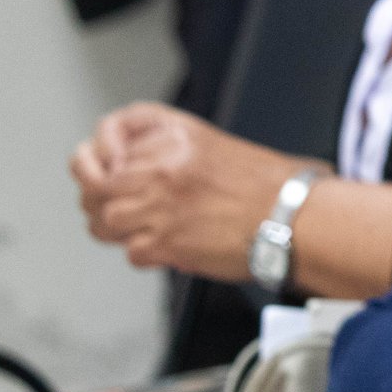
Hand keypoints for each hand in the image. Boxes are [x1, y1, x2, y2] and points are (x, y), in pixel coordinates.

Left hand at [71, 103, 318, 280]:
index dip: (95, 156)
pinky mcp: (165, 242)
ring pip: (104, 221)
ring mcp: (159, 206)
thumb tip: (126, 163)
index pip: (106, 136)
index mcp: (174, 137)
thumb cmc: (269, 186)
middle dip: (98, 200)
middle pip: (95, 185)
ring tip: (136, 231)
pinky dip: (144, 255)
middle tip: (110, 208)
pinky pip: (131, 253)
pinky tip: (165, 247)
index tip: (99, 167)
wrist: (296, 217)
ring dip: (115, 231)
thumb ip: (167, 149)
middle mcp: (161, 168)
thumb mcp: (214, 143)